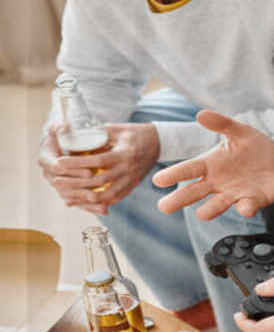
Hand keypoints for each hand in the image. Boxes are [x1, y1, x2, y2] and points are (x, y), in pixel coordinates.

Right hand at [38, 129, 105, 214]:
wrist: (60, 147)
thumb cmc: (63, 138)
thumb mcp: (60, 131)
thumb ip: (61, 130)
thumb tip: (63, 126)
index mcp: (46, 159)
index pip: (58, 168)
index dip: (73, 171)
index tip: (89, 172)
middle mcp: (49, 175)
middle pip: (64, 187)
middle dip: (81, 190)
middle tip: (96, 193)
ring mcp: (58, 186)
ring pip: (72, 197)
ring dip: (86, 203)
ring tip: (102, 205)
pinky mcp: (69, 193)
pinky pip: (79, 203)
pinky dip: (91, 207)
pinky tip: (104, 211)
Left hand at [42, 123, 160, 213]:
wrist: (158, 143)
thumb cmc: (135, 133)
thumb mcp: (116, 129)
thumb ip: (96, 134)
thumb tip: (74, 138)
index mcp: (124, 154)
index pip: (98, 161)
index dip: (78, 163)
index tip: (61, 162)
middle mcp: (128, 170)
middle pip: (100, 181)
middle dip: (76, 183)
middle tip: (57, 181)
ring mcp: (131, 180)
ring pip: (108, 195)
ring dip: (86, 198)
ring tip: (68, 197)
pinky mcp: (133, 185)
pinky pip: (116, 198)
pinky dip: (101, 202)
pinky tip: (88, 202)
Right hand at [153, 111, 273, 220]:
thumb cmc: (255, 146)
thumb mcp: (240, 131)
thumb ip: (222, 124)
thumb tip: (201, 114)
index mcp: (211, 164)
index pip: (189, 169)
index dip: (174, 175)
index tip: (158, 181)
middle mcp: (218, 182)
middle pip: (194, 192)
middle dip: (179, 199)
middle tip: (164, 207)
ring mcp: (233, 194)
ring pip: (217, 205)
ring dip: (210, 210)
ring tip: (201, 213)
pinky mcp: (251, 202)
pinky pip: (246, 207)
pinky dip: (245, 208)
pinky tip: (244, 207)